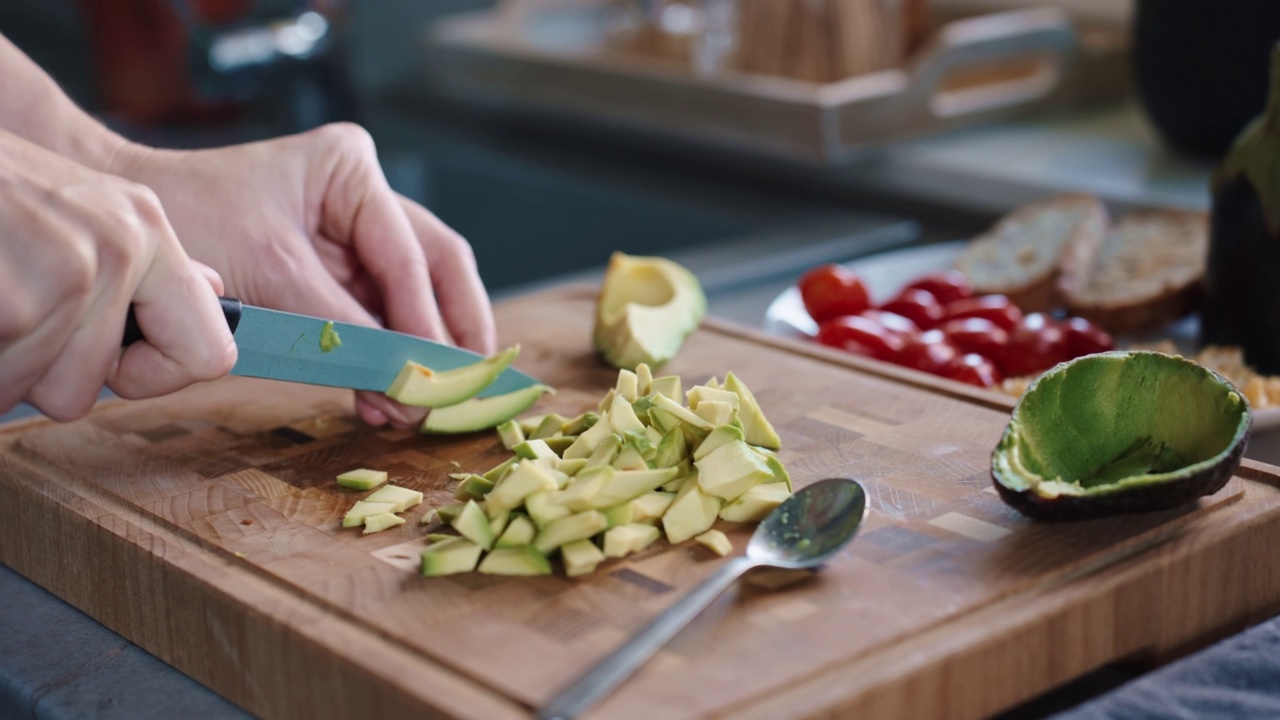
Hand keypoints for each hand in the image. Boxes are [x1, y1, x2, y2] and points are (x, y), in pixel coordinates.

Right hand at [0, 131, 235, 419]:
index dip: (151, 376)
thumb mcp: (77, 207)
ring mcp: (67, 272)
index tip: (112, 362)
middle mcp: (117, 248)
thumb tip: (213, 288)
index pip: (209, 355)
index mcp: (142, 229)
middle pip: (85, 390)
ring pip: (32, 393)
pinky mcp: (20, 304)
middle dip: (33, 370)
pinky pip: (0, 386)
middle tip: (6, 302)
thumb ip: (144, 262)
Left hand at [114, 123, 495, 427]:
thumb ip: (343, 325)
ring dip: (418, 353)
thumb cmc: (188, 222)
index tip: (435, 374)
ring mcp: (354, 238)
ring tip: (414, 405)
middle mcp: (365, 199)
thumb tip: (403, 379)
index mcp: (352, 169)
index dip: (427, 320)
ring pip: (415, 299)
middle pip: (437, 268)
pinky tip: (383, 398)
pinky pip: (377, 320)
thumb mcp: (271, 271)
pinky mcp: (336, 277)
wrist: (132, 235)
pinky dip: (382, 360)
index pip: (412, 254)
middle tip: (463, 386)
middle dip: (450, 331)